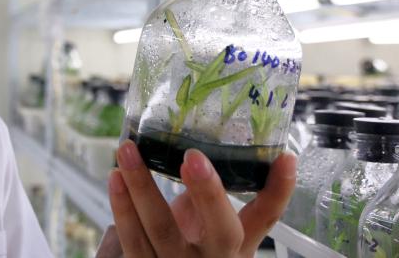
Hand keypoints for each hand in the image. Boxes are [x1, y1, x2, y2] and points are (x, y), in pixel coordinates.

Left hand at [102, 139, 296, 257]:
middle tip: (192, 157)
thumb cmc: (197, 250)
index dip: (277, 190)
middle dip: (208, 193)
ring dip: (142, 188)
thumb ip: (225, 196)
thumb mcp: (221, 228)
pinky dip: (122, 206)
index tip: (284, 158)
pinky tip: (115, 178)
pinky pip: (132, 240)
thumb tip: (252, 149)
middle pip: (220, 230)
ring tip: (128, 151)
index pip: (266, 218)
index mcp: (238, 245)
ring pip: (162, 230)